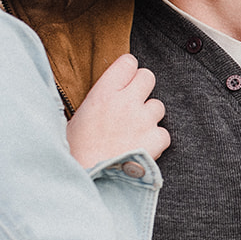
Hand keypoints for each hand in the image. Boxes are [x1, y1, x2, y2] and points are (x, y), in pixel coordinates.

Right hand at [65, 54, 168, 168]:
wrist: (90, 177)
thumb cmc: (77, 151)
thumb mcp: (76, 118)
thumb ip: (96, 101)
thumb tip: (105, 96)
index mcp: (104, 92)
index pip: (128, 62)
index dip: (128, 72)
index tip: (125, 82)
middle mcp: (126, 101)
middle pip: (148, 76)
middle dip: (143, 89)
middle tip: (133, 105)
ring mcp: (143, 119)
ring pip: (158, 106)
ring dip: (149, 117)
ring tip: (134, 133)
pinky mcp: (156, 138)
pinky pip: (164, 133)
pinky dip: (156, 141)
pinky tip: (142, 148)